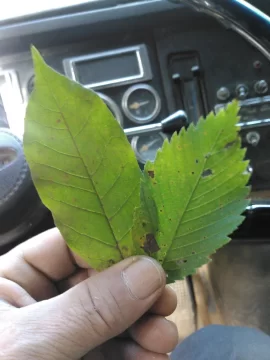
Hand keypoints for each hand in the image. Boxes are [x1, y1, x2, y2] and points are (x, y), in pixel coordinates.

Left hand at [0, 228, 177, 358]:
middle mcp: (39, 304)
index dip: (109, 247)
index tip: (149, 257)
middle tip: (165, 301)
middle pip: (97, 282)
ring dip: (142, 325)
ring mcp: (61, 335)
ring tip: (164, 337)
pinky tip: (155, 356)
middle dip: (134, 293)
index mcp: (12, 281)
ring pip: (110, 317)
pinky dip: (137, 352)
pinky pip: (112, 349)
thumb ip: (90, 308)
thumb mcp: (31, 343)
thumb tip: (148, 270)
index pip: (67, 247)